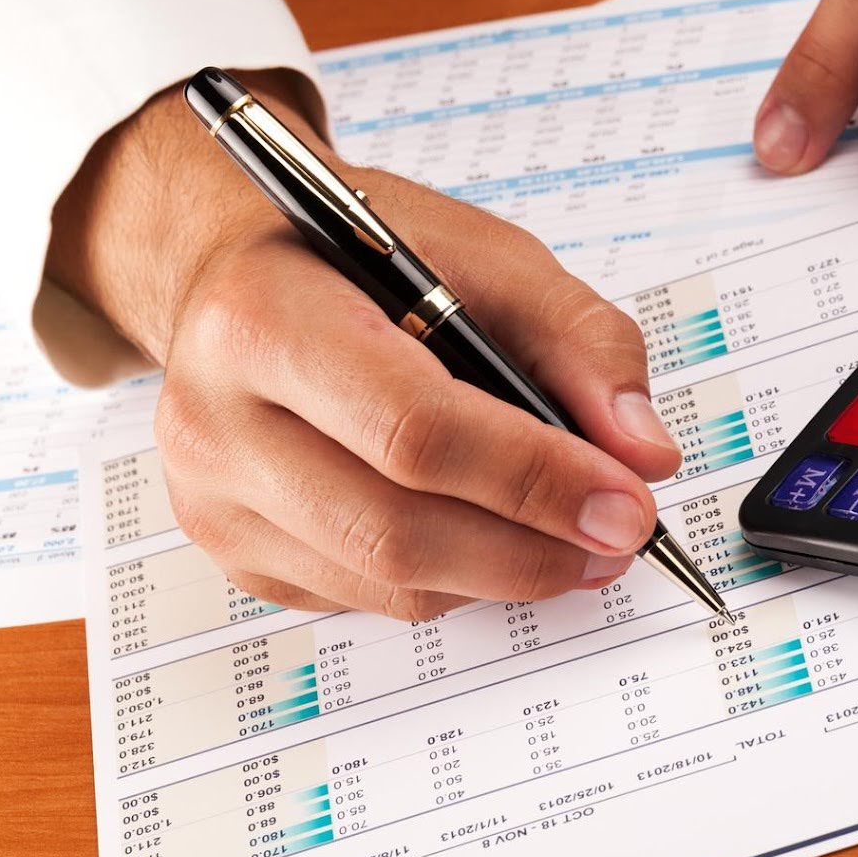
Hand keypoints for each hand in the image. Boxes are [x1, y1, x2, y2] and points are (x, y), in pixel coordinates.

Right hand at [49, 71, 681, 619]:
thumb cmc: (367, 261)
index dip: (534, 477)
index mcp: (267, 317)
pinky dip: (452, 580)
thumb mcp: (489, 257)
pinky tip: (489, 534)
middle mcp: (215, 416)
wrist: (242, 274)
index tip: (626, 504)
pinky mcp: (233, 549)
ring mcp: (213, 496)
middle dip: (532, 547)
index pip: (413, 428)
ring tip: (574, 539)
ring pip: (387, 581)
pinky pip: (366, 599)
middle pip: (395, 528)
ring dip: (504, 574)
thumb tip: (643, 455)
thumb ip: (583, 343)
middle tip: (619, 539)